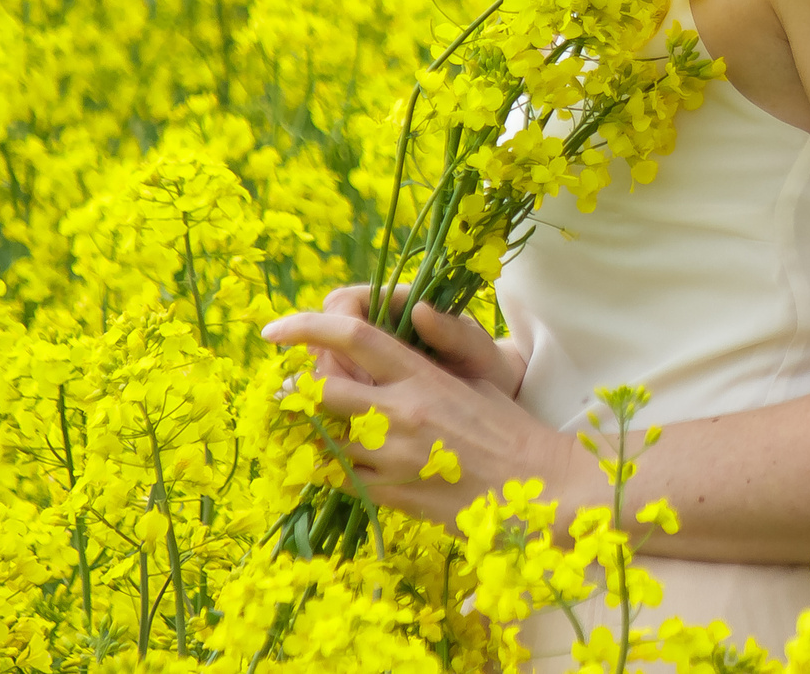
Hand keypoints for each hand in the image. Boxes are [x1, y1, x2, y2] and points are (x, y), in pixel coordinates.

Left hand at [264, 300, 567, 530]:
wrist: (535, 486)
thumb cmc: (506, 427)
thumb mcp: (474, 379)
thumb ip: (432, 355)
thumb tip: (413, 314)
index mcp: (422, 376)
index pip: (355, 338)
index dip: (307, 327)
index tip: (274, 330)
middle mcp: (400, 412)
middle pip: (321, 390)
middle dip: (296, 390)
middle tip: (289, 391)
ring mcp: (393, 457)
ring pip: (324, 441)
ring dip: (314, 435)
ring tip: (315, 431)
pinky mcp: (391, 495)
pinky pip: (341, 480)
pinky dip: (333, 471)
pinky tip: (341, 467)